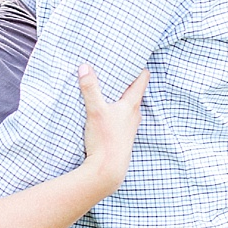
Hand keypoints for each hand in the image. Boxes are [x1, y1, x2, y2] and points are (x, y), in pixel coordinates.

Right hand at [79, 64, 150, 190]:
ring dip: (120, 99)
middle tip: (116, 71)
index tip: (133, 58)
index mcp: (131, 105)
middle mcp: (135, 115)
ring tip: (108, 91)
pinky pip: (121, 119)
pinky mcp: (123, 137)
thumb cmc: (105, 139)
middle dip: (126, 82)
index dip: (139, 68)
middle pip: (134, 93)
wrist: (108, 169)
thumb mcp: (95, 110)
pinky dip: (115, 112)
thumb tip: (85, 67)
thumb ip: (90, 88)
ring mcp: (130, 127)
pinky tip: (105, 115)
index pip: (142, 80)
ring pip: (128, 107)